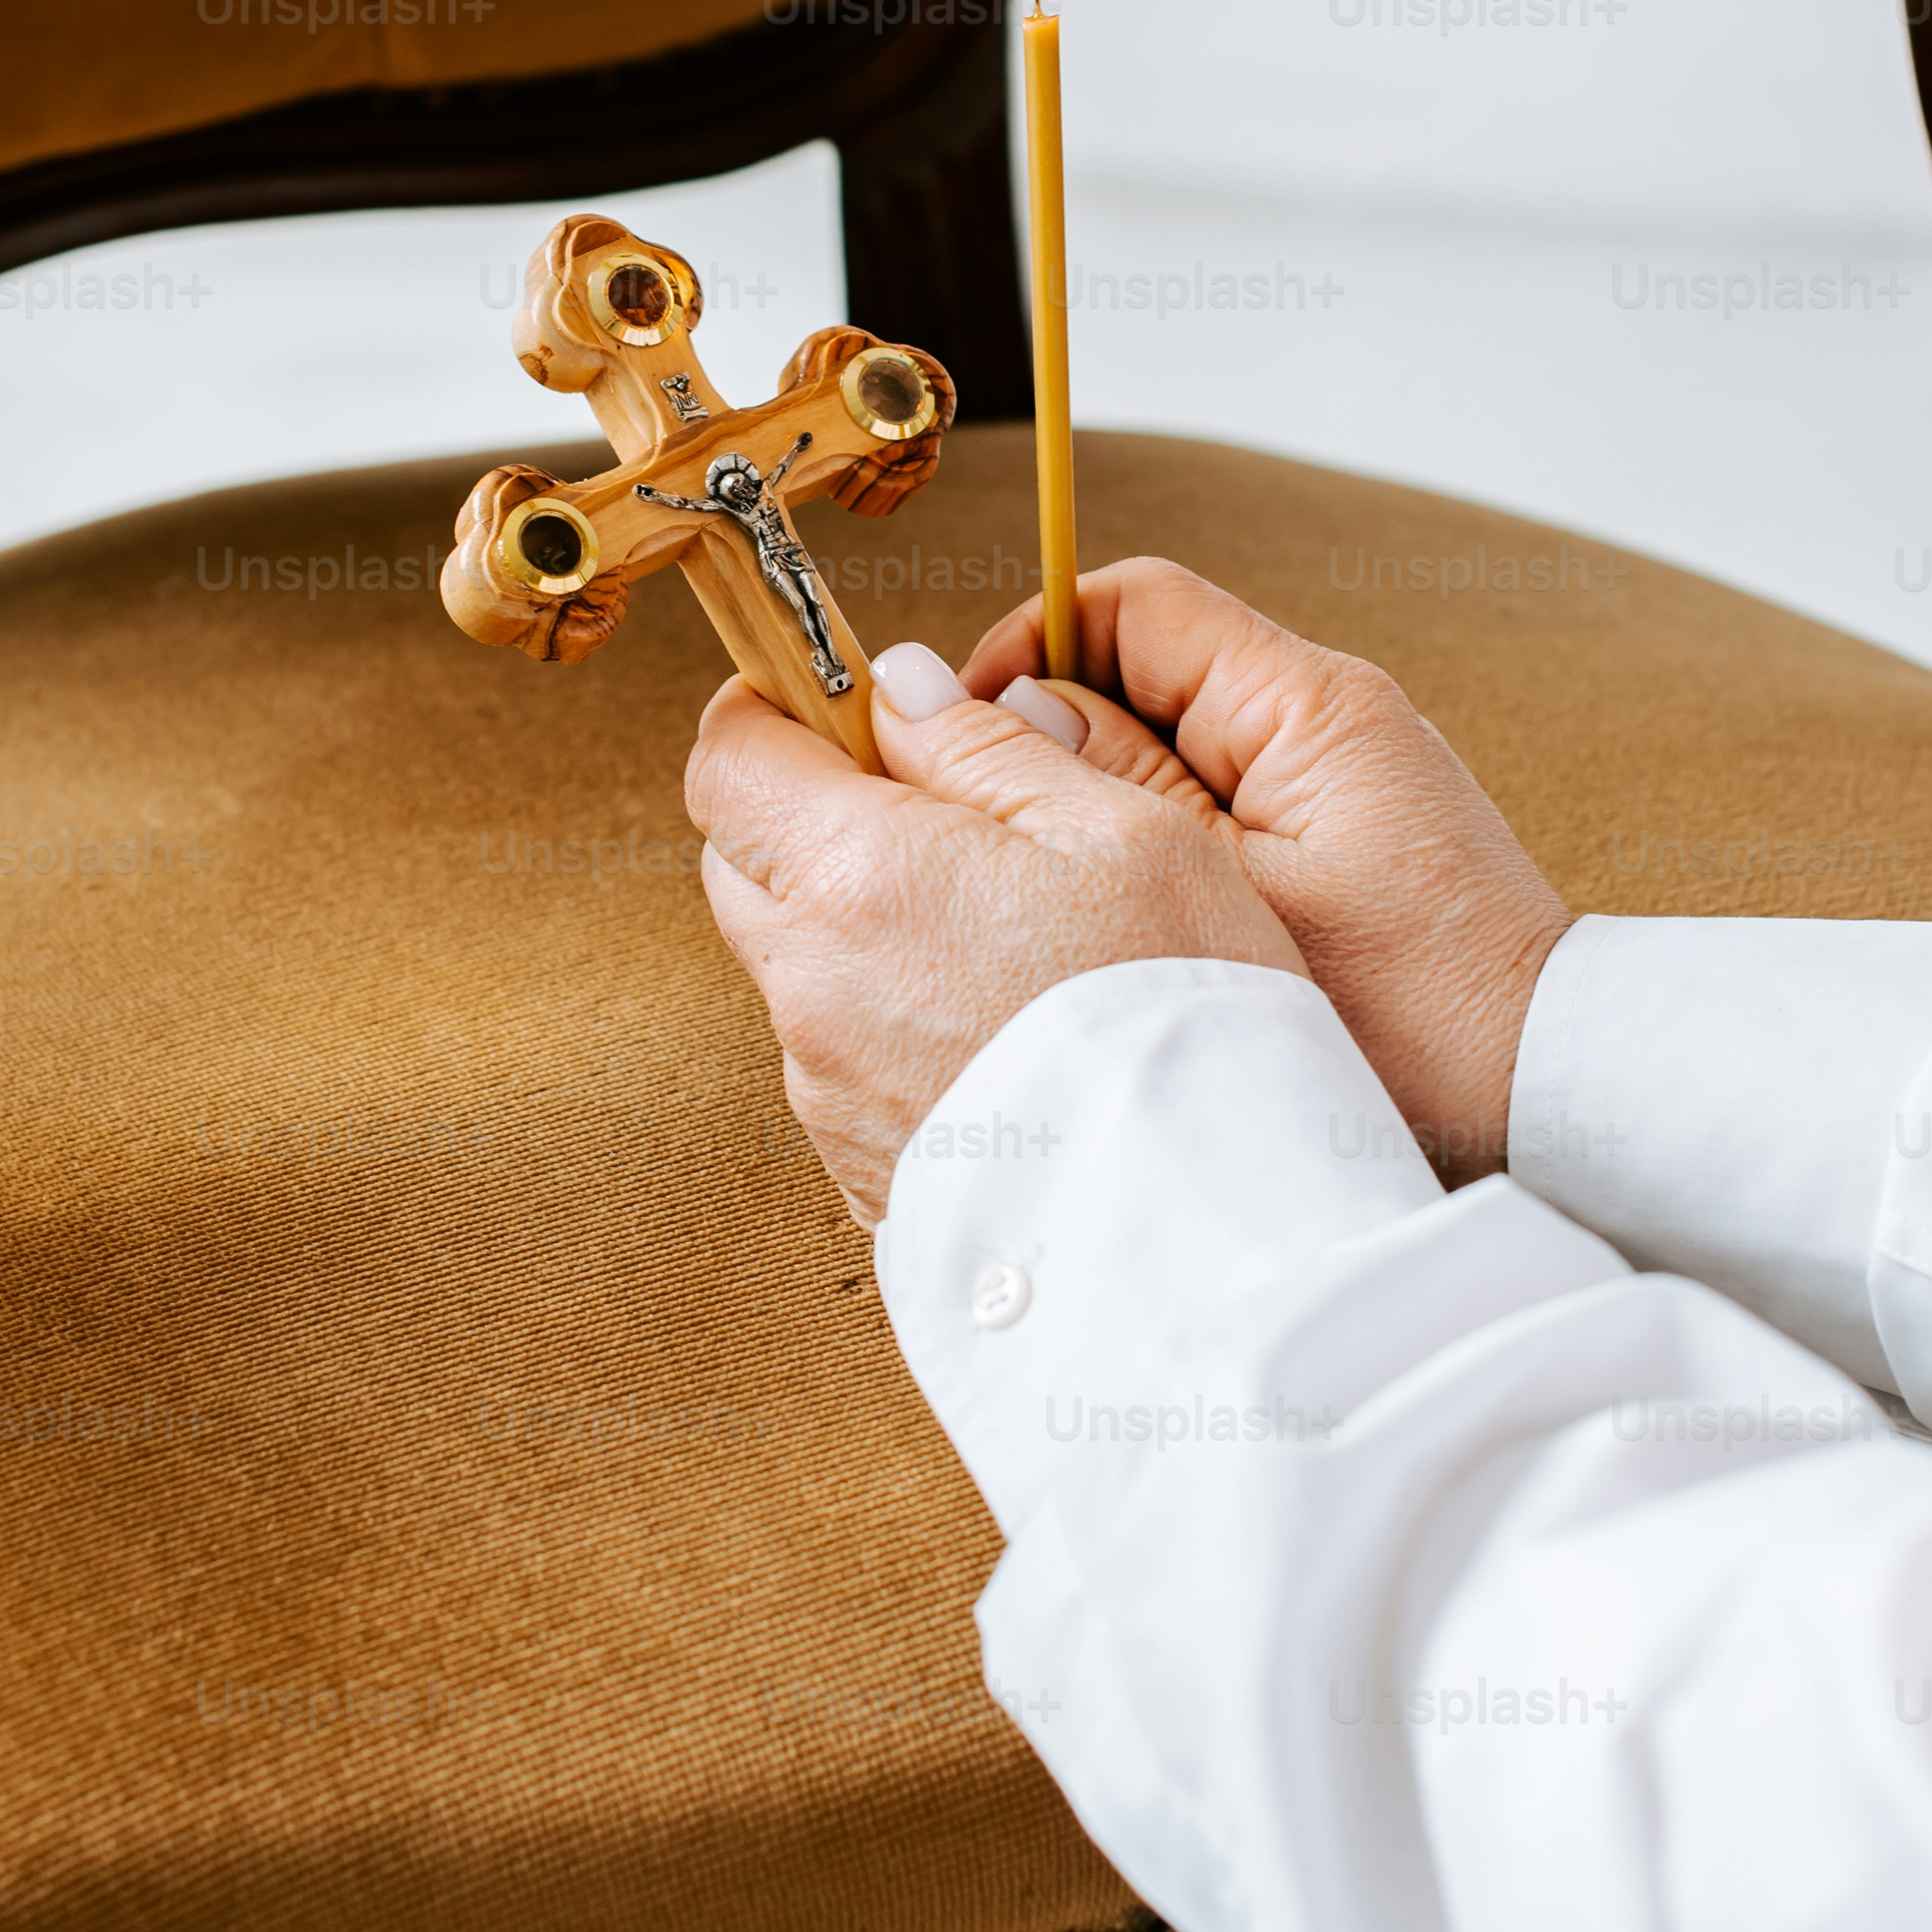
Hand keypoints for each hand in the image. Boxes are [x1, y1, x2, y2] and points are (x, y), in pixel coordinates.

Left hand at [685, 652, 1309, 1225]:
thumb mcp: (1121, 834)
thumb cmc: (1181, 1026)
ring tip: (1006, 942)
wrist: (1202, 1243)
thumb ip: (988, 746)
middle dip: (817, 816)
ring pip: (802, 967)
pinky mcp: (859, 1166)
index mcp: (858, 879)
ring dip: (865, 929)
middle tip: (942, 812)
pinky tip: (1006, 1035)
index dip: (775, 713)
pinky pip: (845, 1062)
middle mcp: (813, 987)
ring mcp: (827, 1090)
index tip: (838, 699)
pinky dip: (898, 1026)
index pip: (729, 761)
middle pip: (747, 862)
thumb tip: (900, 688)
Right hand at [962, 563, 1572, 1179]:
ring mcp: (1327, 786)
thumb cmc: (1415, 1017)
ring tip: (1039, 881)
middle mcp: (1322, 722)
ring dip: (1093, 803)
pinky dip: (1145, 849)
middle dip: (1047, 734)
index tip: (955, 726)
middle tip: (977, 819)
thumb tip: (1001, 705)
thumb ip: (1115, 790)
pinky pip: (1205, 814)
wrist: (1547, 1100)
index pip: (1135, 606)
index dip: (1028, 644)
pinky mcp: (1329, 849)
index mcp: (1306, 706)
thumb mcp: (1229, 897)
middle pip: (1140, 673)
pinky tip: (1113, 920)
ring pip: (1162, 753)